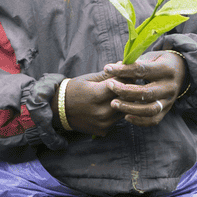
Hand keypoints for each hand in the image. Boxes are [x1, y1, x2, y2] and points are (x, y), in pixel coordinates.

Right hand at [61, 51, 186, 137]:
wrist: (58, 110)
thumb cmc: (74, 90)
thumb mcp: (89, 78)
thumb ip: (109, 75)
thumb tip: (127, 65)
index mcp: (96, 95)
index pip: (121, 85)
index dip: (128, 78)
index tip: (134, 73)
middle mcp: (101, 111)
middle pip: (126, 99)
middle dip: (131, 91)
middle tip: (137, 83)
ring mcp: (102, 123)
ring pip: (125, 111)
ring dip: (127, 103)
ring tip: (128, 94)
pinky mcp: (103, 131)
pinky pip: (117, 121)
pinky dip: (118, 113)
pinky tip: (116, 106)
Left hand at [104, 51, 187, 126]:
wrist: (181, 70)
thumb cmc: (159, 62)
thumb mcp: (150, 57)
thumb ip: (134, 63)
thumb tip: (112, 69)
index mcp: (166, 69)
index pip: (141, 71)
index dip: (123, 70)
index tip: (107, 68)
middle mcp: (170, 86)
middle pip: (146, 92)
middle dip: (124, 91)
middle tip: (109, 86)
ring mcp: (170, 100)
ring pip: (150, 109)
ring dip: (130, 108)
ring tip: (114, 103)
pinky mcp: (167, 110)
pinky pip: (153, 120)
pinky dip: (139, 121)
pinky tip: (125, 116)